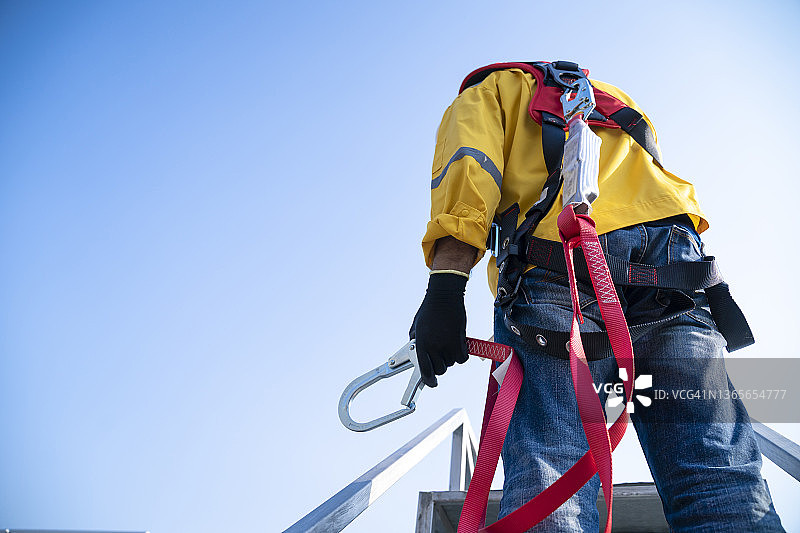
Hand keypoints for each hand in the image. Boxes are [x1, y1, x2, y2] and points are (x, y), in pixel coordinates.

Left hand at [409, 272, 469, 386]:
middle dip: (440, 365)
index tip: (432, 383)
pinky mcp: (459, 341)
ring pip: (452, 363)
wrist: (444, 297)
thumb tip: (417, 353)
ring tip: (447, 343)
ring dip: (450, 357)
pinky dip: (461, 354)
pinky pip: (462, 358)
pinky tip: (458, 345)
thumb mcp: (416, 326)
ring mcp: (447, 345)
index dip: (429, 380)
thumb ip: (416, 341)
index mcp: (421, 344)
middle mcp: (433, 347)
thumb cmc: (429, 310)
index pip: (425, 371)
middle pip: (440, 370)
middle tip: (441, 355)